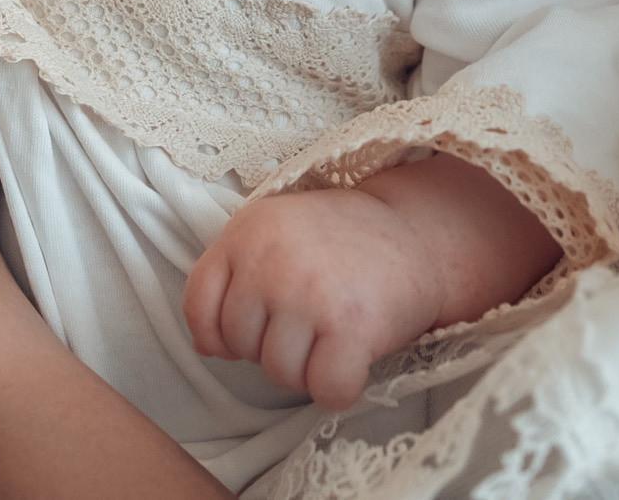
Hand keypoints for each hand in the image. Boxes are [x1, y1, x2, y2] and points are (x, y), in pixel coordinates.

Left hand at [185, 153, 564, 411]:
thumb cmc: (344, 242)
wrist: (419, 233)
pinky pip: (325, 389)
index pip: (199, 306)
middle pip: (240, 346)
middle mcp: (272, 257)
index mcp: (248, 229)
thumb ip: (237, 275)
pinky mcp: (351, 326)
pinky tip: (354, 363)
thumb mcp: (277, 233)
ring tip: (333, 338)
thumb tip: (207, 347)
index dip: (222, 334)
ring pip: (279, 374)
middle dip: (272, 350)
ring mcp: (309, 292)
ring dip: (307, 371)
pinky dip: (340, 390)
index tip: (256, 330)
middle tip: (311, 326)